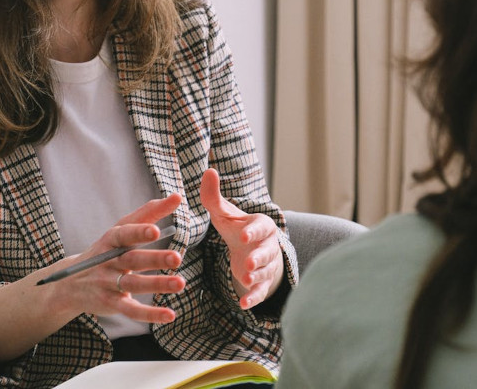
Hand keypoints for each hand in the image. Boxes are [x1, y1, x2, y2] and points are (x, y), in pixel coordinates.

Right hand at [42, 192, 184, 324]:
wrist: (70, 282)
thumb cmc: (107, 250)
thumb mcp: (122, 229)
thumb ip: (149, 213)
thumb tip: (177, 196)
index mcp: (112, 239)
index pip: (125, 233)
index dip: (139, 232)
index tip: (156, 230)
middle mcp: (109, 260)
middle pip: (132, 259)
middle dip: (154, 259)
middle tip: (176, 258)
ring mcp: (108, 283)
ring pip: (134, 284)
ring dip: (157, 284)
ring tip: (180, 283)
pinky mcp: (112, 304)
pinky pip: (131, 310)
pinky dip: (150, 314)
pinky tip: (169, 315)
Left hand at [200, 168, 283, 308]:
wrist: (250, 248)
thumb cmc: (236, 226)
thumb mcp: (224, 212)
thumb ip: (214, 195)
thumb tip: (208, 170)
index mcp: (261, 225)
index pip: (260, 227)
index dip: (252, 232)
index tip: (242, 236)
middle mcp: (268, 245)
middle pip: (266, 252)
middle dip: (259, 258)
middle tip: (249, 263)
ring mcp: (266, 265)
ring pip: (264, 272)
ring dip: (256, 277)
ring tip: (245, 279)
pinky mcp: (261, 283)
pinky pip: (259, 292)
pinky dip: (253, 298)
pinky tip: (243, 305)